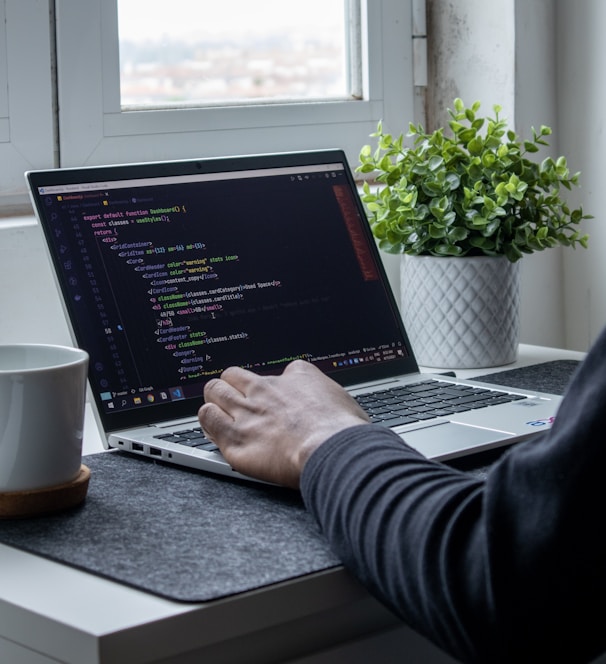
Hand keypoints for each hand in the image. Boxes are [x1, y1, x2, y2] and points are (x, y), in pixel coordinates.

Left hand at [198, 360, 369, 487]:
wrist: (332, 450)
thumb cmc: (344, 431)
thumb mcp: (343, 400)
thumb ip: (328, 399)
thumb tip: (332, 406)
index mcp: (296, 377)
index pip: (274, 374)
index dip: (270, 387)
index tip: (271, 399)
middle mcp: (267, 390)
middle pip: (234, 375)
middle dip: (231, 385)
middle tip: (234, 399)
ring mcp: (248, 412)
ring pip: (215, 391)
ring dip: (215, 400)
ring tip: (218, 410)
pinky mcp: (235, 438)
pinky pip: (207, 418)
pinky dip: (208, 420)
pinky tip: (213, 426)